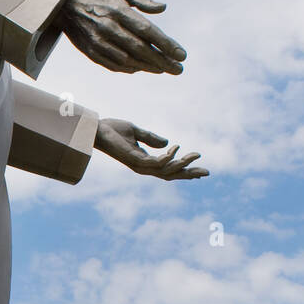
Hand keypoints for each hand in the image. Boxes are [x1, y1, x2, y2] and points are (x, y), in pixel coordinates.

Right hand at [61, 0, 186, 74]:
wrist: (64, 5)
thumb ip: (142, 0)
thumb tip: (163, 7)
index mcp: (118, 10)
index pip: (148, 31)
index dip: (166, 45)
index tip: (181, 55)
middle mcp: (109, 28)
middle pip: (141, 49)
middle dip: (162, 61)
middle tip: (178, 69)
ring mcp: (99, 42)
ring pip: (129, 60)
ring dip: (148, 67)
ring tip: (164, 69)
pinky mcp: (91, 52)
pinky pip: (114, 65)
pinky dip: (130, 68)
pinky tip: (141, 68)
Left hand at [94, 119, 208, 178]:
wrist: (96, 128)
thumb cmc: (113, 130)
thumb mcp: (136, 132)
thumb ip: (151, 138)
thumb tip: (167, 143)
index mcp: (145, 161)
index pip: (168, 169)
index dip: (184, 169)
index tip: (200, 168)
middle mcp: (143, 166)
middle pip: (171, 175)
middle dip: (189, 174)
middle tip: (206, 172)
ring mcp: (138, 165)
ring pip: (166, 171)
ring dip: (182, 164)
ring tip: (194, 155)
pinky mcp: (133, 160)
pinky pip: (154, 164)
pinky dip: (166, 158)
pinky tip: (175, 150)